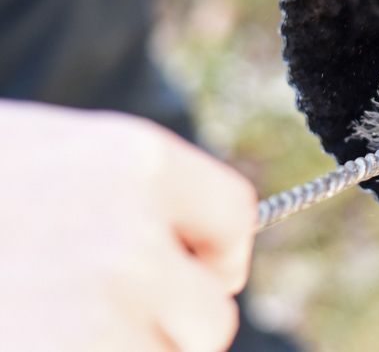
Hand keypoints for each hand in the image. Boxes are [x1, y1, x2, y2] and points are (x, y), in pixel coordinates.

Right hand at [0, 100, 257, 350]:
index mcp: (138, 160)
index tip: (197, 270)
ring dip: (132, 349)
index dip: (219, 254)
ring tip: (59, 319)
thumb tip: (191, 242)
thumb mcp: (59, 150)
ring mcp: (103, 306)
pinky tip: (38, 337)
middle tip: (115, 307)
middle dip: (174, 323)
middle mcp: (134, 235)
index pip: (237, 217)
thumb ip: (139, 191)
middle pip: (213, 316)